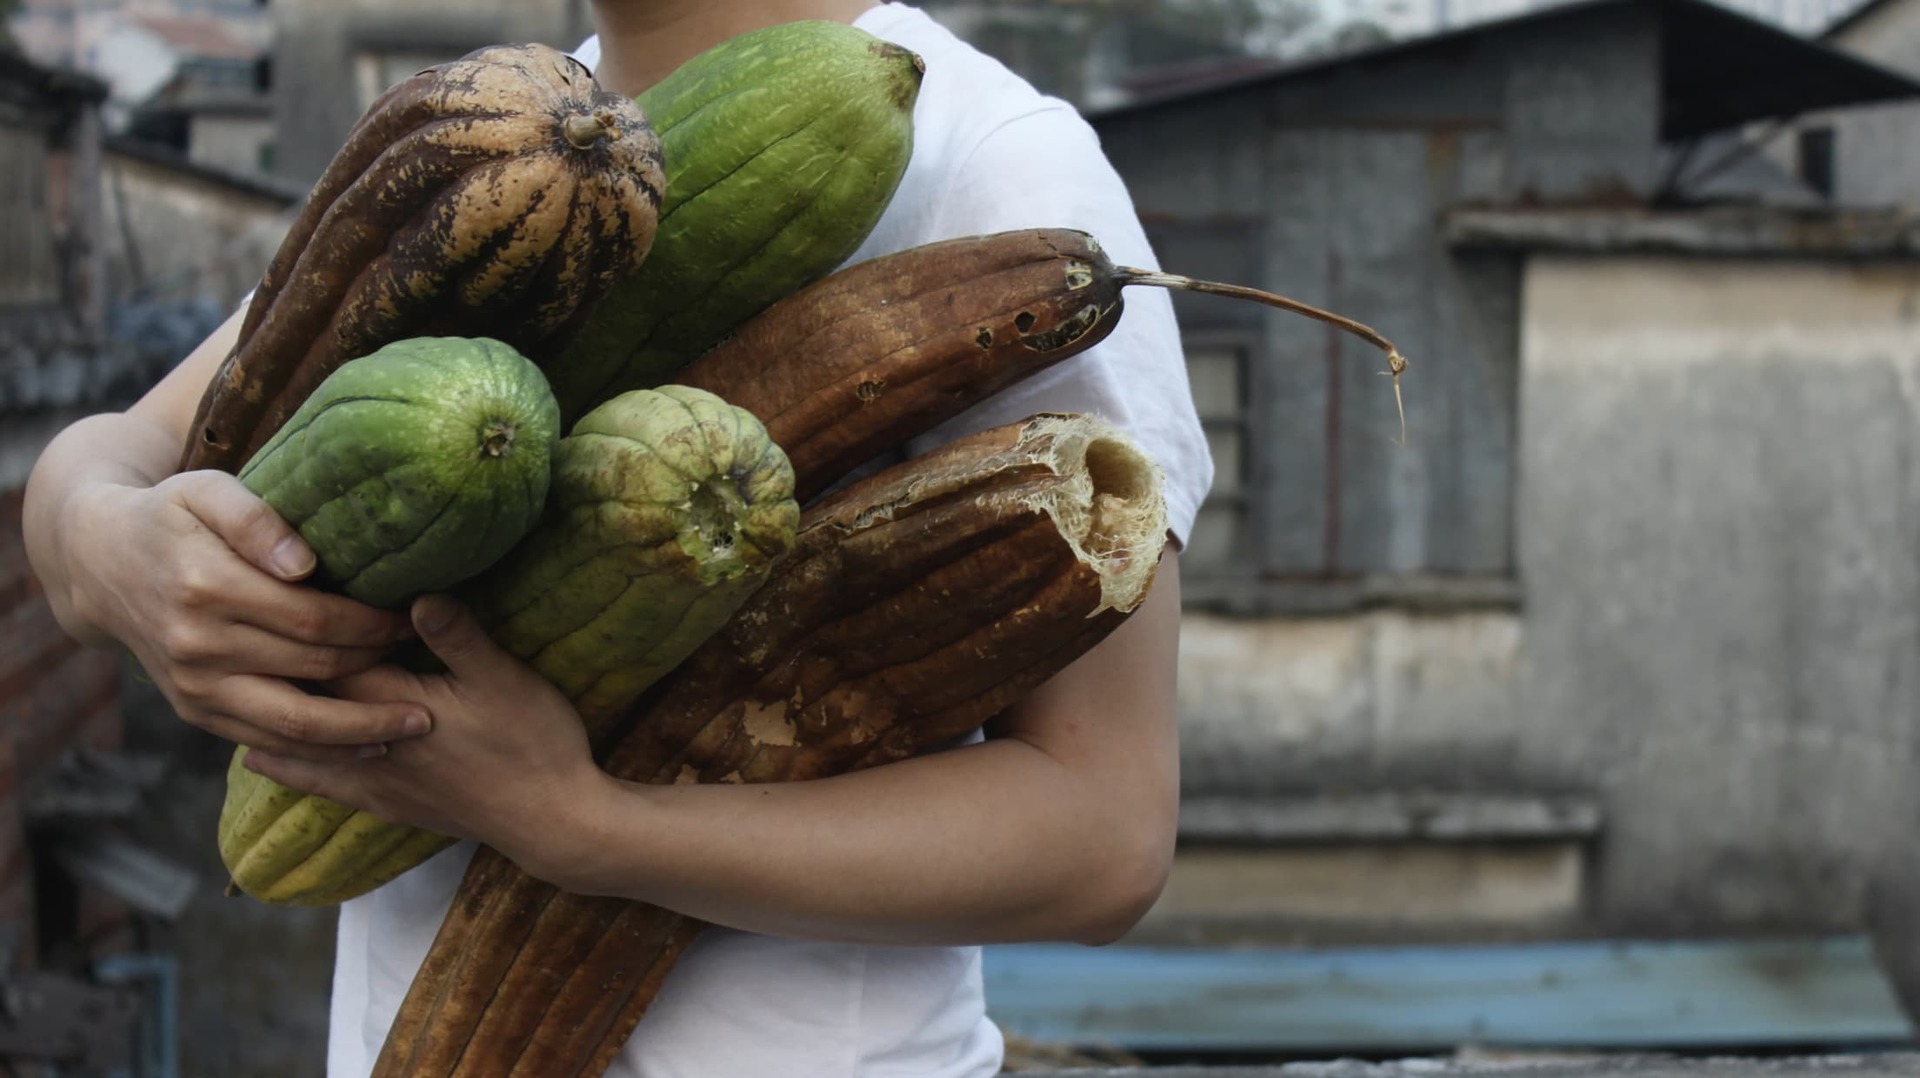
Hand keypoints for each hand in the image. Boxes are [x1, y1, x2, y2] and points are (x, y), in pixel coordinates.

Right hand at [65, 471, 423, 759]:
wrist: (99, 561)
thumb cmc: (169, 515)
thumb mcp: (206, 491)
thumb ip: (255, 521)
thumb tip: (304, 565)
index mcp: (206, 587)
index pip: (313, 618)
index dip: (371, 624)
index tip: (411, 621)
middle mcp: (197, 645)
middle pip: (313, 670)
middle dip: (378, 672)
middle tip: (430, 675)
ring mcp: (193, 686)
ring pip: (292, 724)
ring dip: (359, 731)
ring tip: (415, 727)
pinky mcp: (193, 710)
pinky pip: (264, 741)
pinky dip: (319, 751)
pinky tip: (366, 748)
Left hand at [243, 595, 606, 864]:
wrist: (552, 821)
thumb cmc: (534, 742)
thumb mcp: (504, 678)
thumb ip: (457, 636)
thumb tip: (415, 591)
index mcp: (397, 705)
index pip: (334, 659)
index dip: (307, 629)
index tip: (277, 599)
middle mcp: (374, 745)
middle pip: (310, 703)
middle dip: (278, 673)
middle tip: (237, 643)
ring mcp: (381, 781)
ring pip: (307, 748)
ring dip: (270, 724)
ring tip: (226, 705)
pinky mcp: (394, 806)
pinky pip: (328, 786)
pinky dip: (294, 771)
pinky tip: (273, 766)